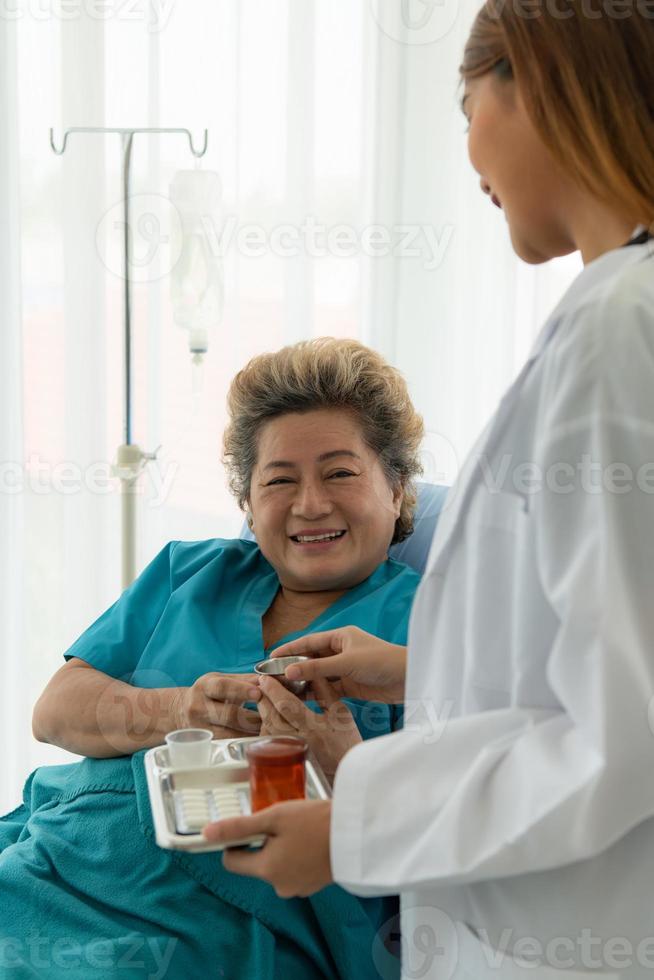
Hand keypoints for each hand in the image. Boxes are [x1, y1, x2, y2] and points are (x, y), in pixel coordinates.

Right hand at [172, 672, 261, 738]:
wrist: (180, 711)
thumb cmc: (209, 693)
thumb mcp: (222, 679)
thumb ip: (245, 680)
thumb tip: (269, 679)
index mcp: (204, 687)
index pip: (222, 687)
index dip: (240, 690)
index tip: (259, 693)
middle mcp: (198, 707)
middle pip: (228, 714)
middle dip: (253, 715)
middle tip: (273, 714)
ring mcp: (201, 728)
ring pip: (231, 732)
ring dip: (253, 731)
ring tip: (270, 727)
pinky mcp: (207, 742)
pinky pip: (230, 743)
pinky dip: (246, 740)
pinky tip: (258, 737)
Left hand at [203, 799, 332, 897]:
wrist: (356, 833)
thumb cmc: (315, 822)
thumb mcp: (273, 817)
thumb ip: (239, 827)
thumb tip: (207, 833)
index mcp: (266, 871)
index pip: (232, 862)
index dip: (234, 841)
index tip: (250, 824)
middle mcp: (279, 886)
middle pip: (257, 862)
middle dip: (264, 842)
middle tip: (284, 822)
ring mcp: (299, 888)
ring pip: (277, 865)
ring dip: (282, 848)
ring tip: (302, 829)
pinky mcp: (314, 885)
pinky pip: (294, 869)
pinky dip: (298, 855)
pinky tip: (312, 840)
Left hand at [258, 674, 361, 779]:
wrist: (347, 768)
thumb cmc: (346, 740)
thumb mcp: (340, 712)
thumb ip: (324, 691)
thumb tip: (310, 670)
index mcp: (315, 727)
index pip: (287, 705)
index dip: (273, 690)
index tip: (266, 678)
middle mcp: (301, 741)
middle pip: (272, 717)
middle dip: (263, 699)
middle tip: (260, 685)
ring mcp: (293, 752)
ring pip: (268, 730)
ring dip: (263, 712)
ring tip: (263, 699)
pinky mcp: (288, 759)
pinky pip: (270, 741)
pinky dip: (266, 726)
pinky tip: (269, 717)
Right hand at [270, 627, 406, 702]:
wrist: (408, 678)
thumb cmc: (382, 661)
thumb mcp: (346, 663)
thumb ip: (317, 669)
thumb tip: (289, 672)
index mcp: (341, 636)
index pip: (308, 642)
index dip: (289, 649)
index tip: (271, 656)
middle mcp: (341, 650)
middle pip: (312, 658)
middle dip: (294, 667)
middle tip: (274, 677)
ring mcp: (346, 668)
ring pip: (319, 675)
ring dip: (304, 682)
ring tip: (285, 690)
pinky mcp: (351, 685)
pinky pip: (329, 688)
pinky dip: (317, 693)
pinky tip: (303, 700)